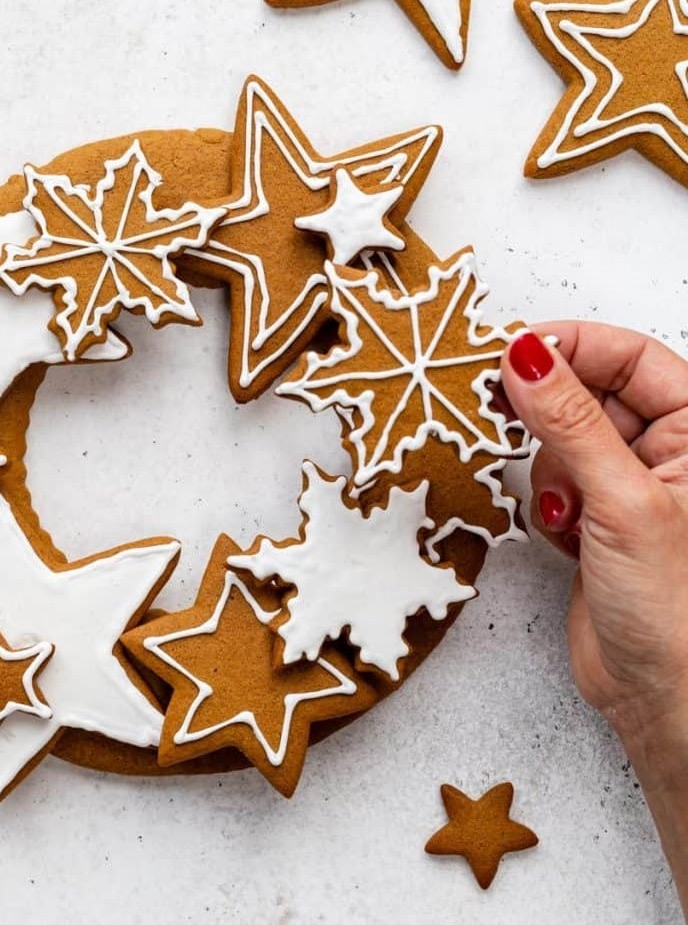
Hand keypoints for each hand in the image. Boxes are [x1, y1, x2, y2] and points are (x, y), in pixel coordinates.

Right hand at [502, 322, 687, 912]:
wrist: (660, 695)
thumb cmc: (674, 609)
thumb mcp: (622, 501)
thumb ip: (570, 422)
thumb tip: (527, 356)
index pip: (630, 356)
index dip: (572, 347)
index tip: (512, 352)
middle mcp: (666, 451)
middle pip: (590, 392)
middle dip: (549, 411)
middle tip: (503, 412)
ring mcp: (627, 483)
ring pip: (562, 436)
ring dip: (548, 466)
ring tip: (566, 508)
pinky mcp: (594, 516)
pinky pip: (551, 478)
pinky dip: (545, 499)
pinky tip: (563, 531)